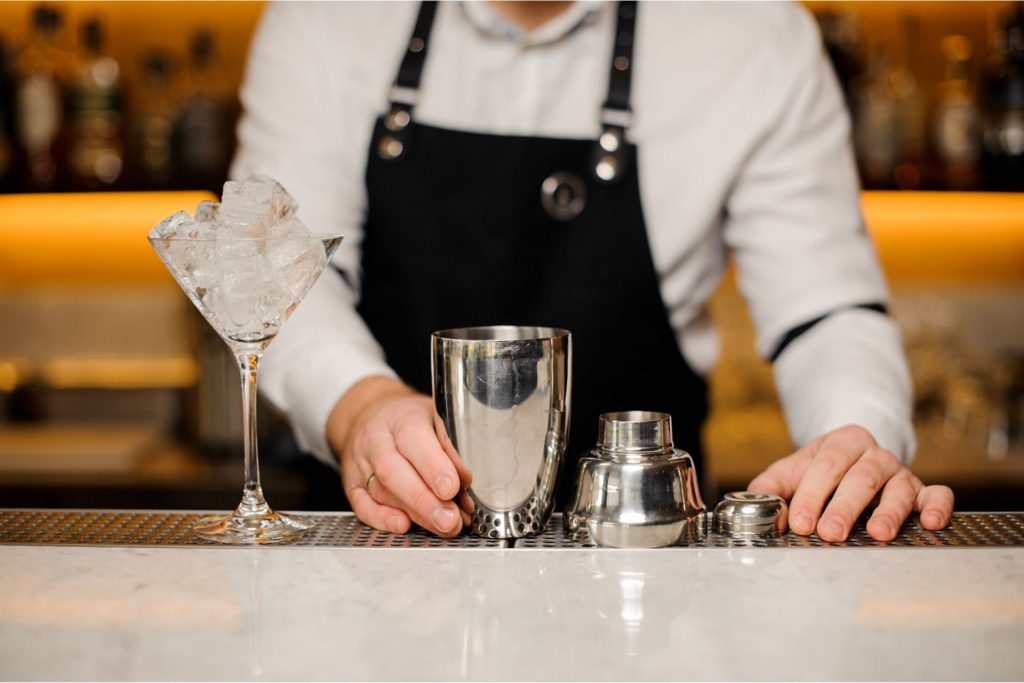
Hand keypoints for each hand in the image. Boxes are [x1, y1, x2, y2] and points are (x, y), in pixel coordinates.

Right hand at [327, 376, 472, 536]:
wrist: (369, 415)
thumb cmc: (410, 420)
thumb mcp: (435, 418)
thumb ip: (451, 446)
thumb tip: (465, 479)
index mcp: (402, 418)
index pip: (413, 439)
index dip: (432, 466)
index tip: (451, 489)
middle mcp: (377, 440)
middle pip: (393, 471)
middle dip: (424, 500)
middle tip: (450, 520)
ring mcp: (361, 462)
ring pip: (381, 491)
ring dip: (414, 514)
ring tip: (443, 525)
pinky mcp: (352, 484)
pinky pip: (362, 505)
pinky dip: (382, 519)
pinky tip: (403, 526)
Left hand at [748, 424, 953, 541]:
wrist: (852, 460)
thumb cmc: (818, 473)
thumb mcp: (791, 472)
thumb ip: (771, 487)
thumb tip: (759, 507)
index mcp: (842, 442)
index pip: (826, 465)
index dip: (812, 494)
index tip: (800, 522)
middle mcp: (875, 454)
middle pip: (861, 478)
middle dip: (844, 507)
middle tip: (829, 533)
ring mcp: (901, 472)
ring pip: (898, 488)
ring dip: (888, 513)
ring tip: (877, 534)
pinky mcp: (923, 491)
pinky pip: (938, 494)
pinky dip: (939, 507)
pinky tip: (933, 523)